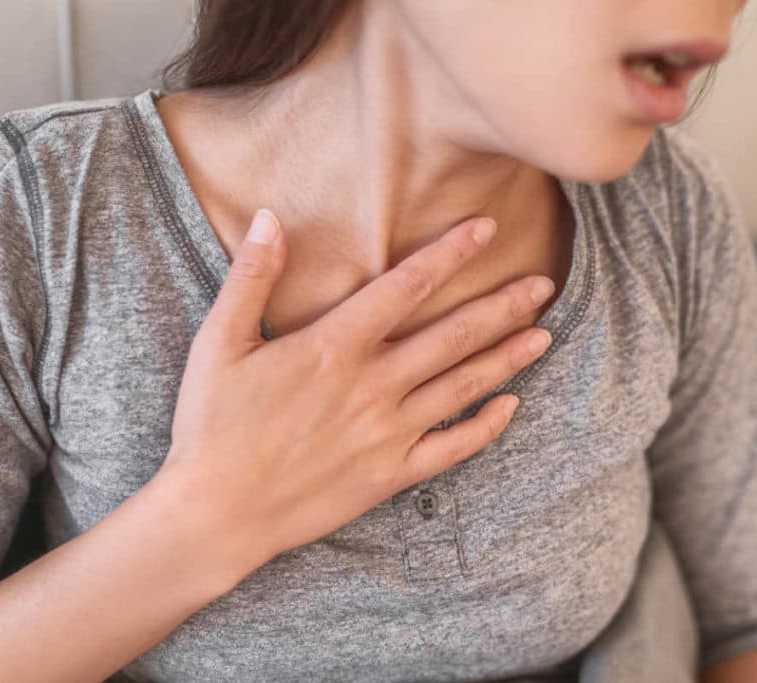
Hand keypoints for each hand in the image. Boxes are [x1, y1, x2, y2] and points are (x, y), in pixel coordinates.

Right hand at [160, 208, 553, 572]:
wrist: (215, 514)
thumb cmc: (212, 426)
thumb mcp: (219, 343)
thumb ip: (251, 278)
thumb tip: (270, 217)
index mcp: (333, 347)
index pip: (406, 286)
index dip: (450, 254)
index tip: (486, 229)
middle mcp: (371, 386)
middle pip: (452, 335)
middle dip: (501, 305)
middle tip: (543, 284)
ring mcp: (387, 433)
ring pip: (461, 386)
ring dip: (506, 358)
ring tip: (543, 334)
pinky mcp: (390, 474)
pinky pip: (451, 448)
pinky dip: (485, 427)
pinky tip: (511, 407)